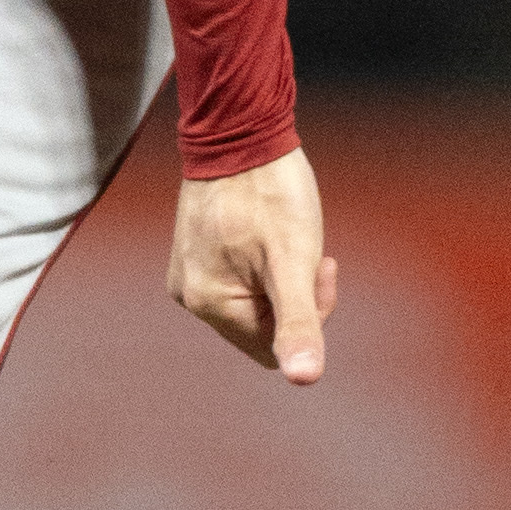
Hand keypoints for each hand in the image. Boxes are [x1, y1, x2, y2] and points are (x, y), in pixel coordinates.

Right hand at [166, 150, 335, 383]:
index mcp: (208, 304)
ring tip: (286, 236)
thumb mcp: (294, 261)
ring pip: (255, 301)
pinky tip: (268, 230)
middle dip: (294, 295)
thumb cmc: (270, 193)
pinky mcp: (196, 252)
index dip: (307, 315)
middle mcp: (190, 295)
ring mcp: (190, 272)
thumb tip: (305, 380)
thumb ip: (299, 321)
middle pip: (262, 326)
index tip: (320, 266)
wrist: (239, 129)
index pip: (272, 348)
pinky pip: (241, 279)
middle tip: (309, 251)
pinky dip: (264, 262)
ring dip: (281, 277)